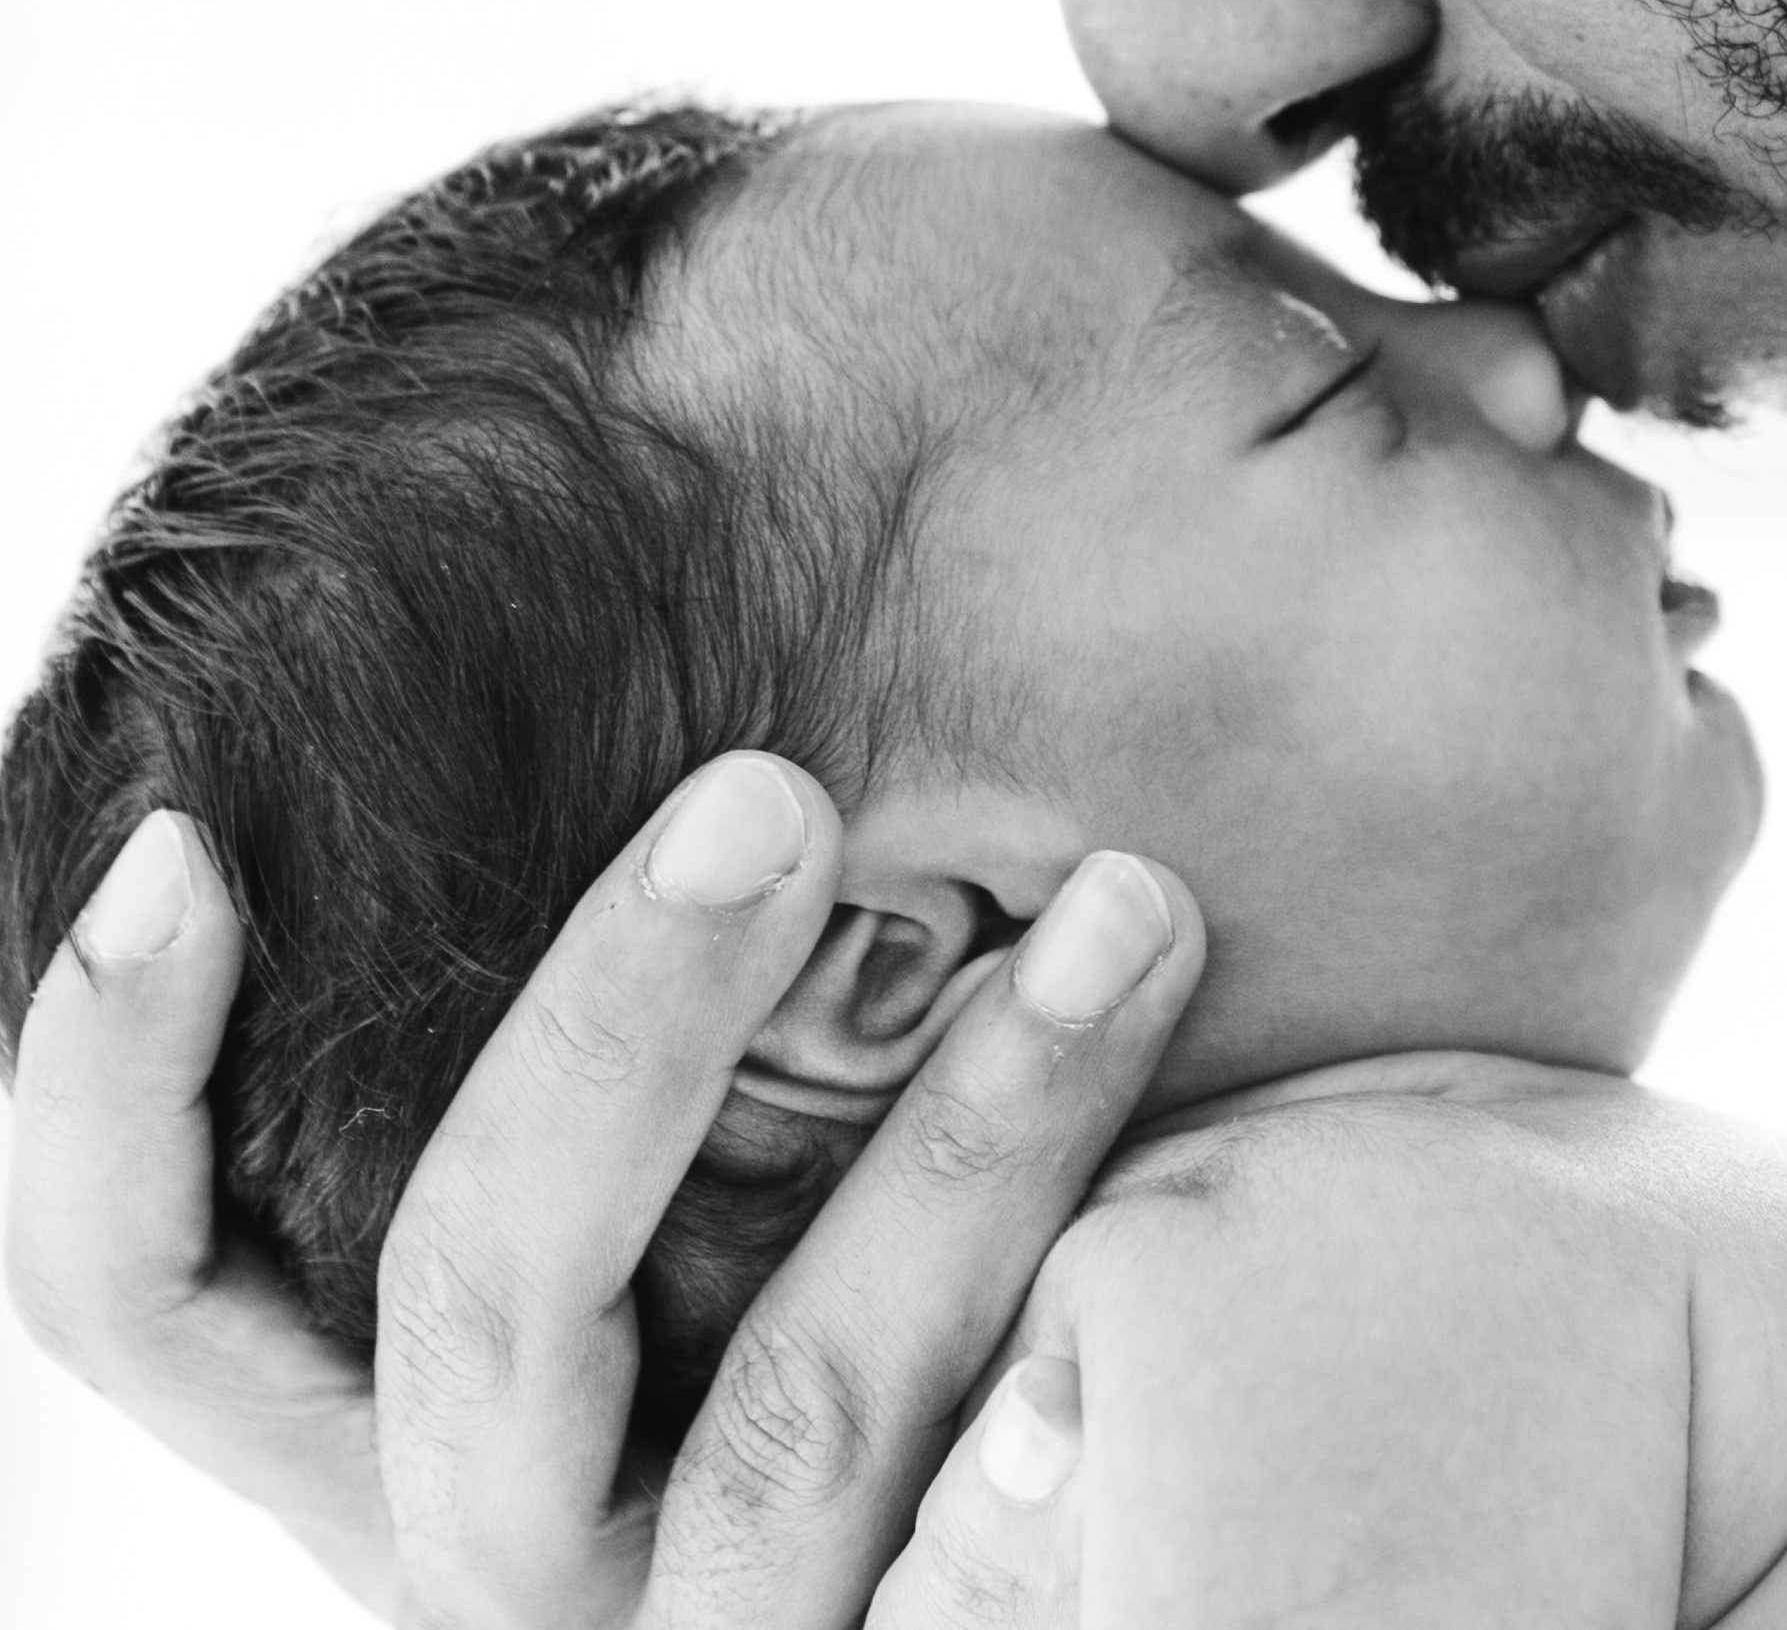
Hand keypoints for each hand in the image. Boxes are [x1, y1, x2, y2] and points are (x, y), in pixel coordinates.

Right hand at [5, 769, 1201, 1626]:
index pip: (148, 1283)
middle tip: (775, 791)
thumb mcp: (679, 1106)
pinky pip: (1000, 1534)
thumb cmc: (830, 1209)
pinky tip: (1201, 1205)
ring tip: (1132, 906)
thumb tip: (643, 721)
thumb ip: (621, 982)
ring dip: (973, 1133)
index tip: (188, 849)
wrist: (1082, 1478)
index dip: (111, 1083)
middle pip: (486, 1298)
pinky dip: (1079, 1342)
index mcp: (389, 1396)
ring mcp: (710, 1628)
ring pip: (797, 1405)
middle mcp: (502, 1535)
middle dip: (622, 1020)